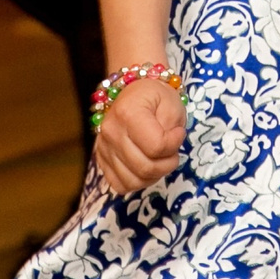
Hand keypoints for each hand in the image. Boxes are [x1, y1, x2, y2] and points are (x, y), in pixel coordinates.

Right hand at [94, 75, 185, 193]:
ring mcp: (103, 147)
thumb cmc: (155, 96)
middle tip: (172, 150)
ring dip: (154, 175)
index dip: (174, 144)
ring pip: (133, 181)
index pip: (156, 146)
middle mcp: (110, 132)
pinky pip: (120, 185)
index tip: (178, 132)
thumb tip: (166, 149)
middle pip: (145, 168)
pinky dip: (137, 182)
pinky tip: (146, 167)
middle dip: (168, 163)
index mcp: (128, 113)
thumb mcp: (172, 102)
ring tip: (159, 158)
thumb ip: (172, 127)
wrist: (134, 93)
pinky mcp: (101, 159)